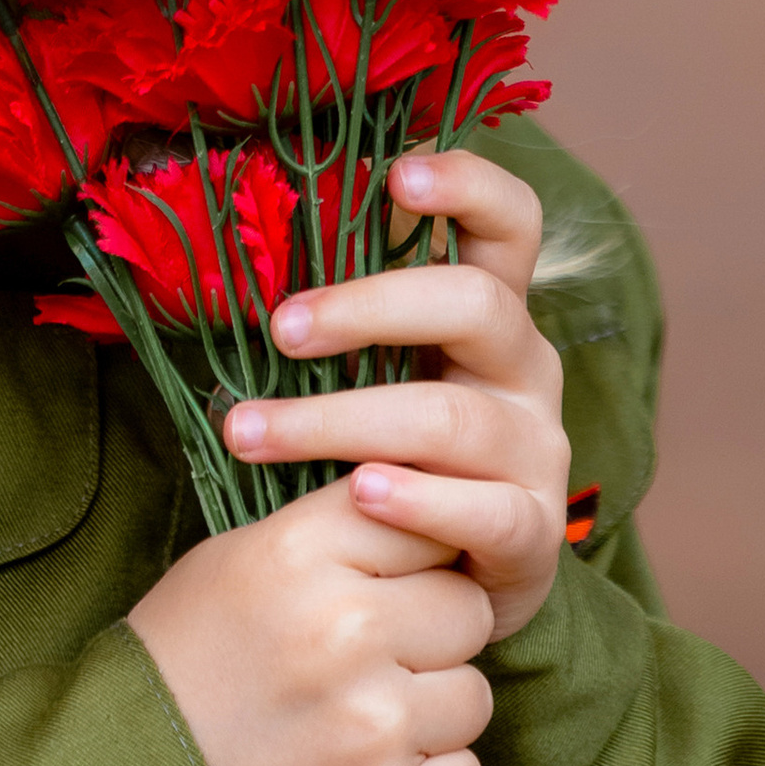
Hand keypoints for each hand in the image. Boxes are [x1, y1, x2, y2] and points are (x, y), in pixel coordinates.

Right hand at [126, 484, 492, 765]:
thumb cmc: (180, 668)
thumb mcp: (232, 564)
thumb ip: (331, 530)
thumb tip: (424, 500)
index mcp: (299, 554)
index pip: (424, 517)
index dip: (414, 557)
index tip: (388, 584)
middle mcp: (343, 629)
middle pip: (466, 607)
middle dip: (430, 635)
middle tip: (366, 665)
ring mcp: (372, 723)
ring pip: (473, 695)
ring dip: (429, 714)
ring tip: (353, 724)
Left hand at [223, 149, 571, 645]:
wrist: (439, 592)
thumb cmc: (385, 461)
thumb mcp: (373, 378)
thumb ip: (335, 323)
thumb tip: (227, 244)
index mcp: (490, 318)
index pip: (510, 226)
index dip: (469, 186)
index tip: (398, 173)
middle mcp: (526, 374)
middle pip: (477, 305)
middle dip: (370, 307)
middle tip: (279, 330)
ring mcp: (537, 455)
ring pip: (453, 418)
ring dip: (342, 421)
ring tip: (250, 433)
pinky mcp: (532, 536)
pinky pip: (486, 512)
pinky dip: (420, 501)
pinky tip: (361, 495)